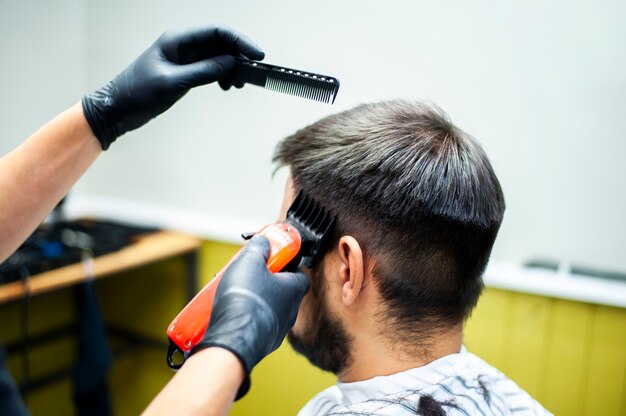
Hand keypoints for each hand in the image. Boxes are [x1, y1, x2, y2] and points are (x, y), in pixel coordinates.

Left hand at [82, 25, 263, 149]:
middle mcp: (183, 45)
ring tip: (238, 84)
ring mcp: (184, 59)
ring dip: (232, 68)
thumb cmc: (137, 93)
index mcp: (177, 40)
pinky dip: (222, 76)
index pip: (216, 32)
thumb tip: (232, 63)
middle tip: (251, 74)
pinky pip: (210, 68)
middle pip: (220, 43)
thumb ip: (204, 71)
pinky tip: (226, 86)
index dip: (240, 41)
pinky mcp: (184, 72)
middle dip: (238, 56)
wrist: (117, 109)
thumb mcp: (173, 83)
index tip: (257, 55)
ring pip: (217, 57)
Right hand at [191, 236, 309, 398]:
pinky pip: (254, 325)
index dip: (284, 263)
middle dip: (262, 280)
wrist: (232, 341)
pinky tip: (229, 313)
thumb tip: (264, 241)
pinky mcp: (261, 343)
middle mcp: (290, 311)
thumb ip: (259, 247)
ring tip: (232, 292)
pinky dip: (244, 317)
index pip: (298, 272)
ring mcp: (276, 330)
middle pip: (280, 290)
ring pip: (266, 308)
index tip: (269, 258)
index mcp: (294, 290)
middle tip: (245, 274)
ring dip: (252, 299)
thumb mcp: (250, 260)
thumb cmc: (245, 300)